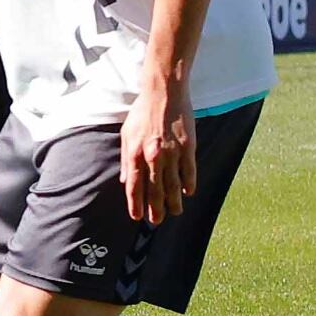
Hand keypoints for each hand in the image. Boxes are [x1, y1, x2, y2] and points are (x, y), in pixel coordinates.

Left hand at [120, 71, 193, 224]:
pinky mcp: (188, 146)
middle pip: (155, 189)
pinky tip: (189, 192)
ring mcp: (172, 152)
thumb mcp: (126, 135)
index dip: (135, 203)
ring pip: (173, 183)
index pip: (135, 186)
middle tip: (157, 221)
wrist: (164, 93)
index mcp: (135, 154)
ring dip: (174, 200)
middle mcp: (153, 156)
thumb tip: (126, 181)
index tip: (137, 217)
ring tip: (175, 211)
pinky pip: (189, 169)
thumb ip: (126, 160)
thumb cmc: (142, 113)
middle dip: (156, 208)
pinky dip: (189, 182)